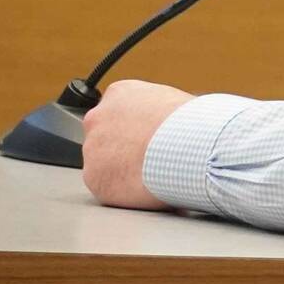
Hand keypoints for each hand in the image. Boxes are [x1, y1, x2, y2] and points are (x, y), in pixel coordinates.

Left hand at [82, 80, 195, 210]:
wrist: (189, 147)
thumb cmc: (191, 123)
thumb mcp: (173, 101)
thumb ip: (154, 111)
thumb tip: (160, 124)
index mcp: (119, 93)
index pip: (117, 110)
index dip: (134, 125)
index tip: (147, 134)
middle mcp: (98, 118)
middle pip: (104, 135)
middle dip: (122, 146)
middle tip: (148, 154)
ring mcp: (92, 150)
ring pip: (102, 162)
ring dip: (121, 168)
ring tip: (152, 171)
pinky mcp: (95, 179)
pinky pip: (106, 186)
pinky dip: (123, 189)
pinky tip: (144, 185)